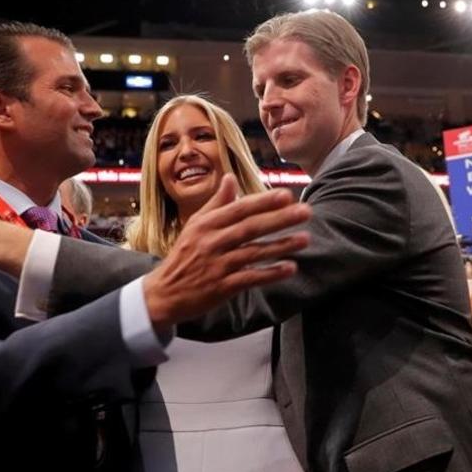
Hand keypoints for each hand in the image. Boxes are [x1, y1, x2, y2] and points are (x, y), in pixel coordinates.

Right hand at [143, 174, 311, 330]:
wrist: (164, 293)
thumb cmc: (184, 256)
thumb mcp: (195, 226)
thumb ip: (216, 203)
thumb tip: (231, 178)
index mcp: (206, 224)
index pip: (239, 209)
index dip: (264, 201)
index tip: (287, 195)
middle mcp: (211, 242)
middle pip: (250, 228)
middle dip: (280, 219)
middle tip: (306, 212)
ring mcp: (217, 265)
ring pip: (254, 252)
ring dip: (281, 246)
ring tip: (306, 239)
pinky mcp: (222, 287)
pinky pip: (251, 278)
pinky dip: (271, 273)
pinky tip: (290, 268)